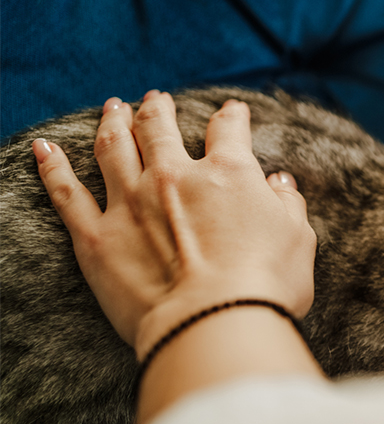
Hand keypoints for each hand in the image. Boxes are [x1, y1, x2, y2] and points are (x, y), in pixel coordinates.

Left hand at [33, 90, 316, 359]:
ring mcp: (131, 202)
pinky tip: (45, 149)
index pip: (229, 130)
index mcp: (229, 173)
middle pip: (160, 128)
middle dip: (158, 109)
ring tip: (113, 108)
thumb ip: (287, 205)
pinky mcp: (96, 237)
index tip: (233, 112)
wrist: (214, 323)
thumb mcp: (298, 240)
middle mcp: (175, 176)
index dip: (232, 117)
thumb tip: (279, 184)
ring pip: (114, 147)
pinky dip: (53, 167)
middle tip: (156, 99)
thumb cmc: (266, 285)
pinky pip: (67, 193)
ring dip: (112, 122)